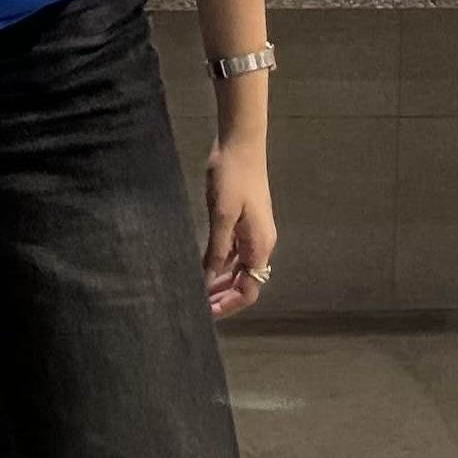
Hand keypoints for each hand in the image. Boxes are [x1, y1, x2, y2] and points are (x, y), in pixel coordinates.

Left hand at [202, 133, 276, 319]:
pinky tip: (201, 267)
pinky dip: (220, 264)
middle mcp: (261, 243)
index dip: (230, 305)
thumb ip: (216, 251)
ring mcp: (254, 232)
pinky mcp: (244, 221)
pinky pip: (234, 253)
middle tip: (197, 307)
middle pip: (246, 282)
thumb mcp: (221, 216)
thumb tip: (207, 282)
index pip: (250, 290)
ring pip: (239, 268)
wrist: (241, 144)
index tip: (206, 313)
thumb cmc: (231, 177)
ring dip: (220, 282)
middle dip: (223, 297)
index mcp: (260, 245)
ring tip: (196, 292)